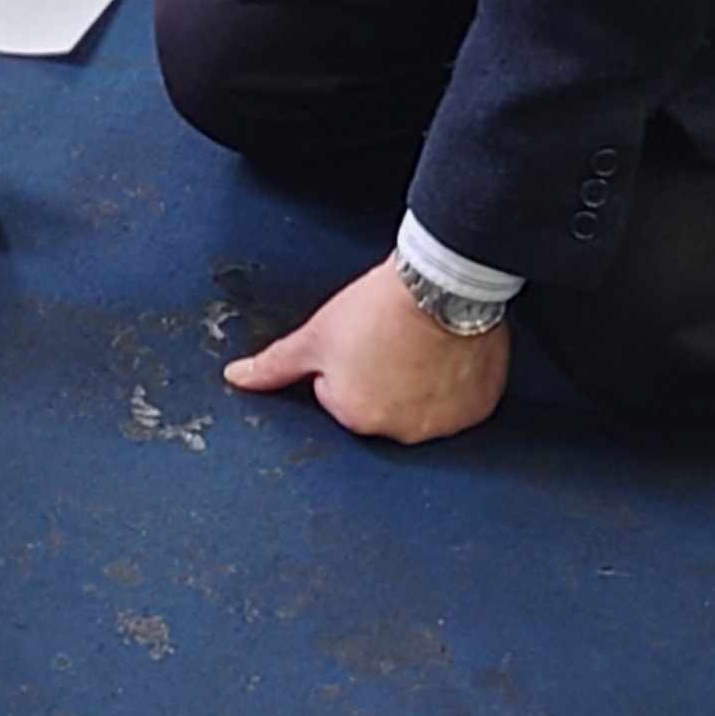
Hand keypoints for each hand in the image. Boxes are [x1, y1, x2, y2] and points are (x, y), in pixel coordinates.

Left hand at [229, 257, 507, 444]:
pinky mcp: (477, 408)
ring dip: (420, 382)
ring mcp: (444, 423)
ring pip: (423, 405)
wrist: (439, 283)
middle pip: (382, 406)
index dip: (347, 365)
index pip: (341, 398)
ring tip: (419, 346)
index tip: (362, 342)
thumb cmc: (379, 307)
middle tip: (389, 343)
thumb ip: (274, 365)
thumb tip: (237, 379)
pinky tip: (446, 354)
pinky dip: (456, 382)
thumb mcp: (315, 336)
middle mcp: (402, 431)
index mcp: (357, 419)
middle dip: (382, 379)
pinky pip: (461, 403)